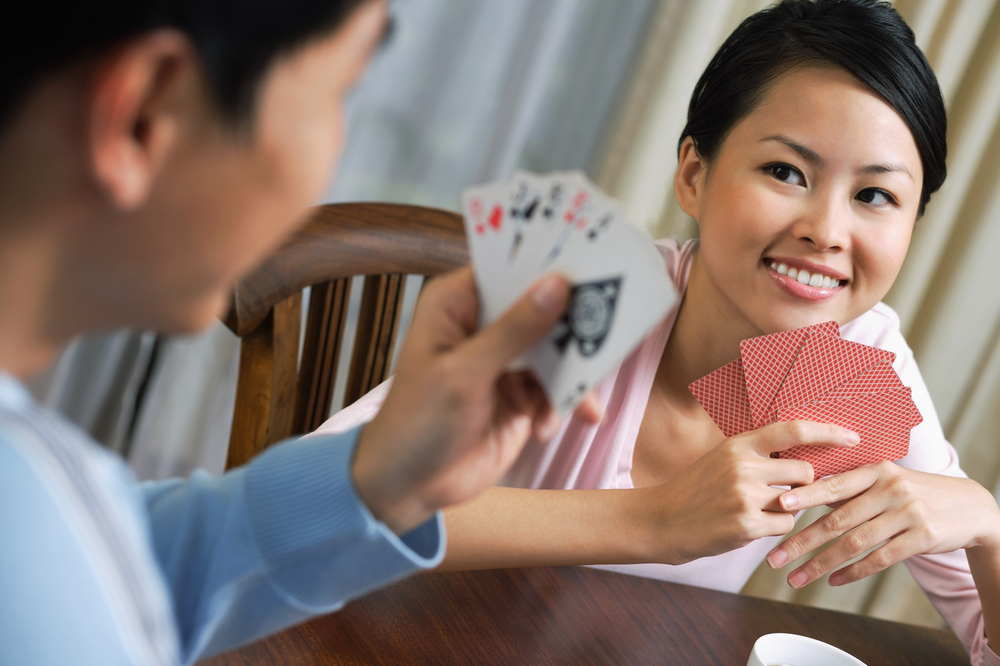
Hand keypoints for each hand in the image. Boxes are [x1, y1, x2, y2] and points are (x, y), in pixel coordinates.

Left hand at [352, 267, 601, 533]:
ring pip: (556, 349)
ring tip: (580, 401)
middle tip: (606, 331)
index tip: (590, 267)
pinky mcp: (520, 394)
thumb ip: (513, 330)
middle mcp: (482, 325)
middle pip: (540, 307)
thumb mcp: (465, 373)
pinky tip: (544, 430)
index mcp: (456, 304)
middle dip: (571, 324)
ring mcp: (503, 360)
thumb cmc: (417, 423)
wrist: (409, 488)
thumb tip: (556, 285)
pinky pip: (556, 387)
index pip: (508, 268)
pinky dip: (559, 407)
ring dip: (570, 376)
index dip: (546, 266)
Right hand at [641, 420, 858, 564]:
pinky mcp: (746, 525)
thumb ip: (756, 456)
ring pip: (798, 503)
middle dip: (805, 485)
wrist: (661, 519)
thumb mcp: (721, 460)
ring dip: (788, 511)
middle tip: (787, 493)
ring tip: (758, 511)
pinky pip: (784, 527)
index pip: (792, 430)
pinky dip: (774, 529)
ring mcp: (745, 496)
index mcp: (738, 444)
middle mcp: (743, 466)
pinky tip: (749, 526)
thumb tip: (803, 456)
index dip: (828, 432)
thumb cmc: (695, 490)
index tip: (852, 437)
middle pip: (805, 472)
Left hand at [765, 462, 999, 587]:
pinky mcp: (922, 538)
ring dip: (820, 564)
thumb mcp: (886, 479)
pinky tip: (833, 580)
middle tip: (774, 559)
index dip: (805, 495)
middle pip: (837, 519)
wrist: (969, 505)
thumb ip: (850, 486)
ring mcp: (907, 514)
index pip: (834, 484)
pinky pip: (880, 558)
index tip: (778, 506)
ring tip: (796, 578)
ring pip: (854, 543)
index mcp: (876, 471)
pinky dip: (854, 571)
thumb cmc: (914, 491)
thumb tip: (803, 490)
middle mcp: (890, 490)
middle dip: (802, 541)